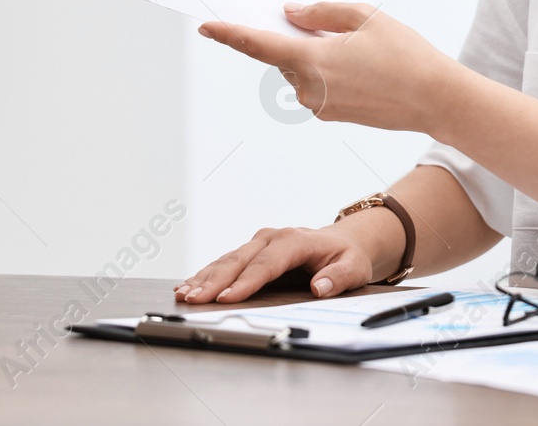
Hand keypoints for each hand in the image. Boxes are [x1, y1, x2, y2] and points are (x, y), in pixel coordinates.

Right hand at [174, 225, 376, 303]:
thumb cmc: (346, 256)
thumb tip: (321, 287)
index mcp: (294, 240)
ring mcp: (259, 243)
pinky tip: (188, 285)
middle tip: (194, 299)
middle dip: (215, 281)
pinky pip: (225, 263)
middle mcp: (272, 238)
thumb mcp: (353, 267)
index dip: (246, 282)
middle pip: (239, 261)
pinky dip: (206, 274)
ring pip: (227, 261)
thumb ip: (339, 277)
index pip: (266, 264)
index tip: (228, 299)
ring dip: (204, 278)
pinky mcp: (251, 252)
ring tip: (184, 294)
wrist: (343, 242)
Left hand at [197, 2, 466, 131]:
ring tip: (361, 48)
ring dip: (317, 55)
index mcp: (312, 61)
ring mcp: (320, 106)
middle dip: (297, 37)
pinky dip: (328, 71)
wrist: (436, 100)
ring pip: (302, 71)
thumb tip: (291, 15)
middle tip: (329, 24)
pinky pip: (318, 85)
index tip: (208, 27)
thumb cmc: (406, 55)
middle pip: (285, 56)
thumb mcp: (365, 17)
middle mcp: (309, 88)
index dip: (230, 35)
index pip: (259, 46)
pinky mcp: (332, 115)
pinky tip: (362, 65)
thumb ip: (321, 12)